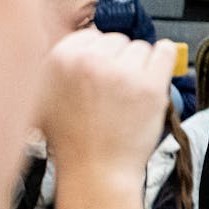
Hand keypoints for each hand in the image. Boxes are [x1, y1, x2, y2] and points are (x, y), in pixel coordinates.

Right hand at [37, 31, 175, 175]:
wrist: (95, 172)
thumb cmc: (71, 141)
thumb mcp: (43, 96)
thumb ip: (59, 64)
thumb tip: (85, 38)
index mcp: (60, 58)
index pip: (91, 36)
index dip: (98, 57)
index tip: (100, 75)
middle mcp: (90, 60)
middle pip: (117, 40)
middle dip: (118, 62)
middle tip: (113, 92)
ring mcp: (122, 73)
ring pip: (140, 48)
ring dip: (139, 67)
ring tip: (128, 96)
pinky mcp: (150, 86)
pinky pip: (166, 52)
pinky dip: (164, 58)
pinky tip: (155, 74)